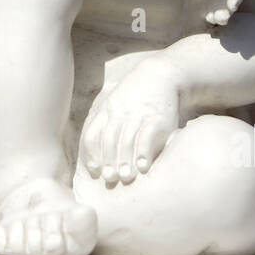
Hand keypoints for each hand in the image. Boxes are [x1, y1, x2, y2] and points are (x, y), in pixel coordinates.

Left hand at [80, 57, 179, 184]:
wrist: (162, 76)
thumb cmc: (135, 98)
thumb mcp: (115, 105)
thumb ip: (104, 126)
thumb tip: (95, 157)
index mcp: (107, 111)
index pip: (93, 134)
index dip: (92, 153)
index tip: (94, 170)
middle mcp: (120, 112)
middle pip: (110, 139)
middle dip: (108, 160)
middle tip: (110, 178)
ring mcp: (139, 114)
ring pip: (127, 139)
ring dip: (125, 160)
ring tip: (126, 177)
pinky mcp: (158, 117)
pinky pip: (148, 136)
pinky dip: (144, 152)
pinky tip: (143, 167)